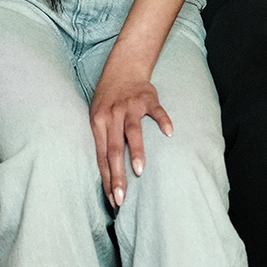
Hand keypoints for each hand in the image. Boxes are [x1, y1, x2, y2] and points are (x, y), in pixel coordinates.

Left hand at [89, 61, 171, 206]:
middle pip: (114, 149)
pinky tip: (169, 133)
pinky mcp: (148, 98)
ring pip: (132, 131)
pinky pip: (157, 111)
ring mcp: (131, 107)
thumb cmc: (108, 98)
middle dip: (117, 176)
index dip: (106, 179)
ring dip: (136, 151)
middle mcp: (112, 115)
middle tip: (121, 198)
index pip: (101, 156)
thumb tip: (106, 173)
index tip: (112, 199)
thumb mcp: (98, 116)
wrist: (123, 66)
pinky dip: (163, 121)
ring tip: (140, 172)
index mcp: (98, 122)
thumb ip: (103, 140)